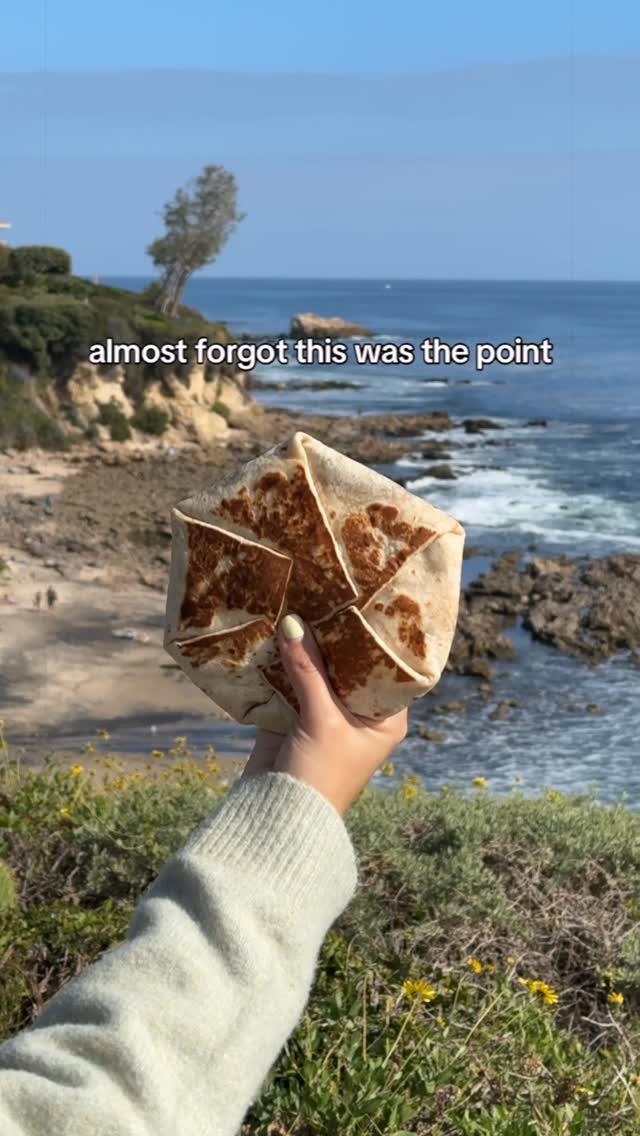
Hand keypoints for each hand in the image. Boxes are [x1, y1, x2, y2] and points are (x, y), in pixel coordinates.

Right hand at [242, 614, 406, 814]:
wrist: (275, 821)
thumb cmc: (319, 777)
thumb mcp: (321, 720)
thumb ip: (308, 670)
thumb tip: (294, 621)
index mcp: (386, 718)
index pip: (387, 667)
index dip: (375, 636)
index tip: (365, 598)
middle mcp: (359, 714)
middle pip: (347, 665)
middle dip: (331, 635)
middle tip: (324, 591)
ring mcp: (323, 715)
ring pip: (315, 672)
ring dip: (303, 646)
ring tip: (296, 601)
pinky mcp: (290, 719)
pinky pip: (286, 683)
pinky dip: (278, 663)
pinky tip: (270, 631)